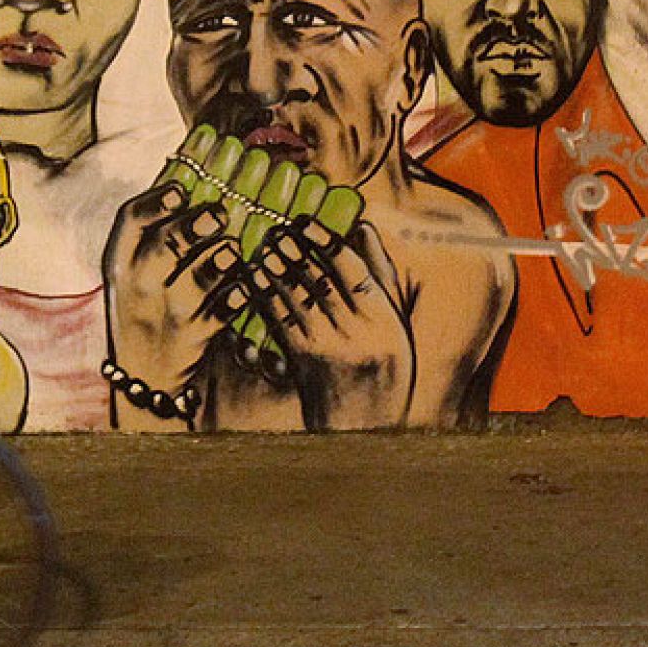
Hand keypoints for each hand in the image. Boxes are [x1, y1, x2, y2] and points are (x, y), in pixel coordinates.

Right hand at [103, 183, 250, 394]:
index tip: (181, 191)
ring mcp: (168, 313)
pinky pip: (221, 313)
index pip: (131, 221)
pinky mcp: (195, 336)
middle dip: (192, 226)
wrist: (143, 378)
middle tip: (218, 214)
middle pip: (163, 246)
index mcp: (121, 264)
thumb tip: (188, 191)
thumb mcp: (130, 278)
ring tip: (231, 251)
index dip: (157, 200)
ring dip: (217, 261)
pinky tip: (244, 287)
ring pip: (194, 282)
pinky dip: (235, 298)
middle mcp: (139, 287)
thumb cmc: (143, 313)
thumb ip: (150, 240)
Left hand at [248, 218, 411, 429]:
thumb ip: (378, 272)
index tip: (306, 223)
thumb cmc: (383, 364)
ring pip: (296, 298)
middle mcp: (356, 333)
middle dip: (296, 251)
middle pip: (320, 281)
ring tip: (264, 246)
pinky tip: (253, 277)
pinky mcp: (301, 361)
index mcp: (384, 319)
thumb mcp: (394, 320)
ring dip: (276, 269)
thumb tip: (362, 226)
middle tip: (277, 229)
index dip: (326, 242)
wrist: (364, 423)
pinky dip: (265, 296)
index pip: (352, 270)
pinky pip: (279, 320)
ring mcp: (326, 348)